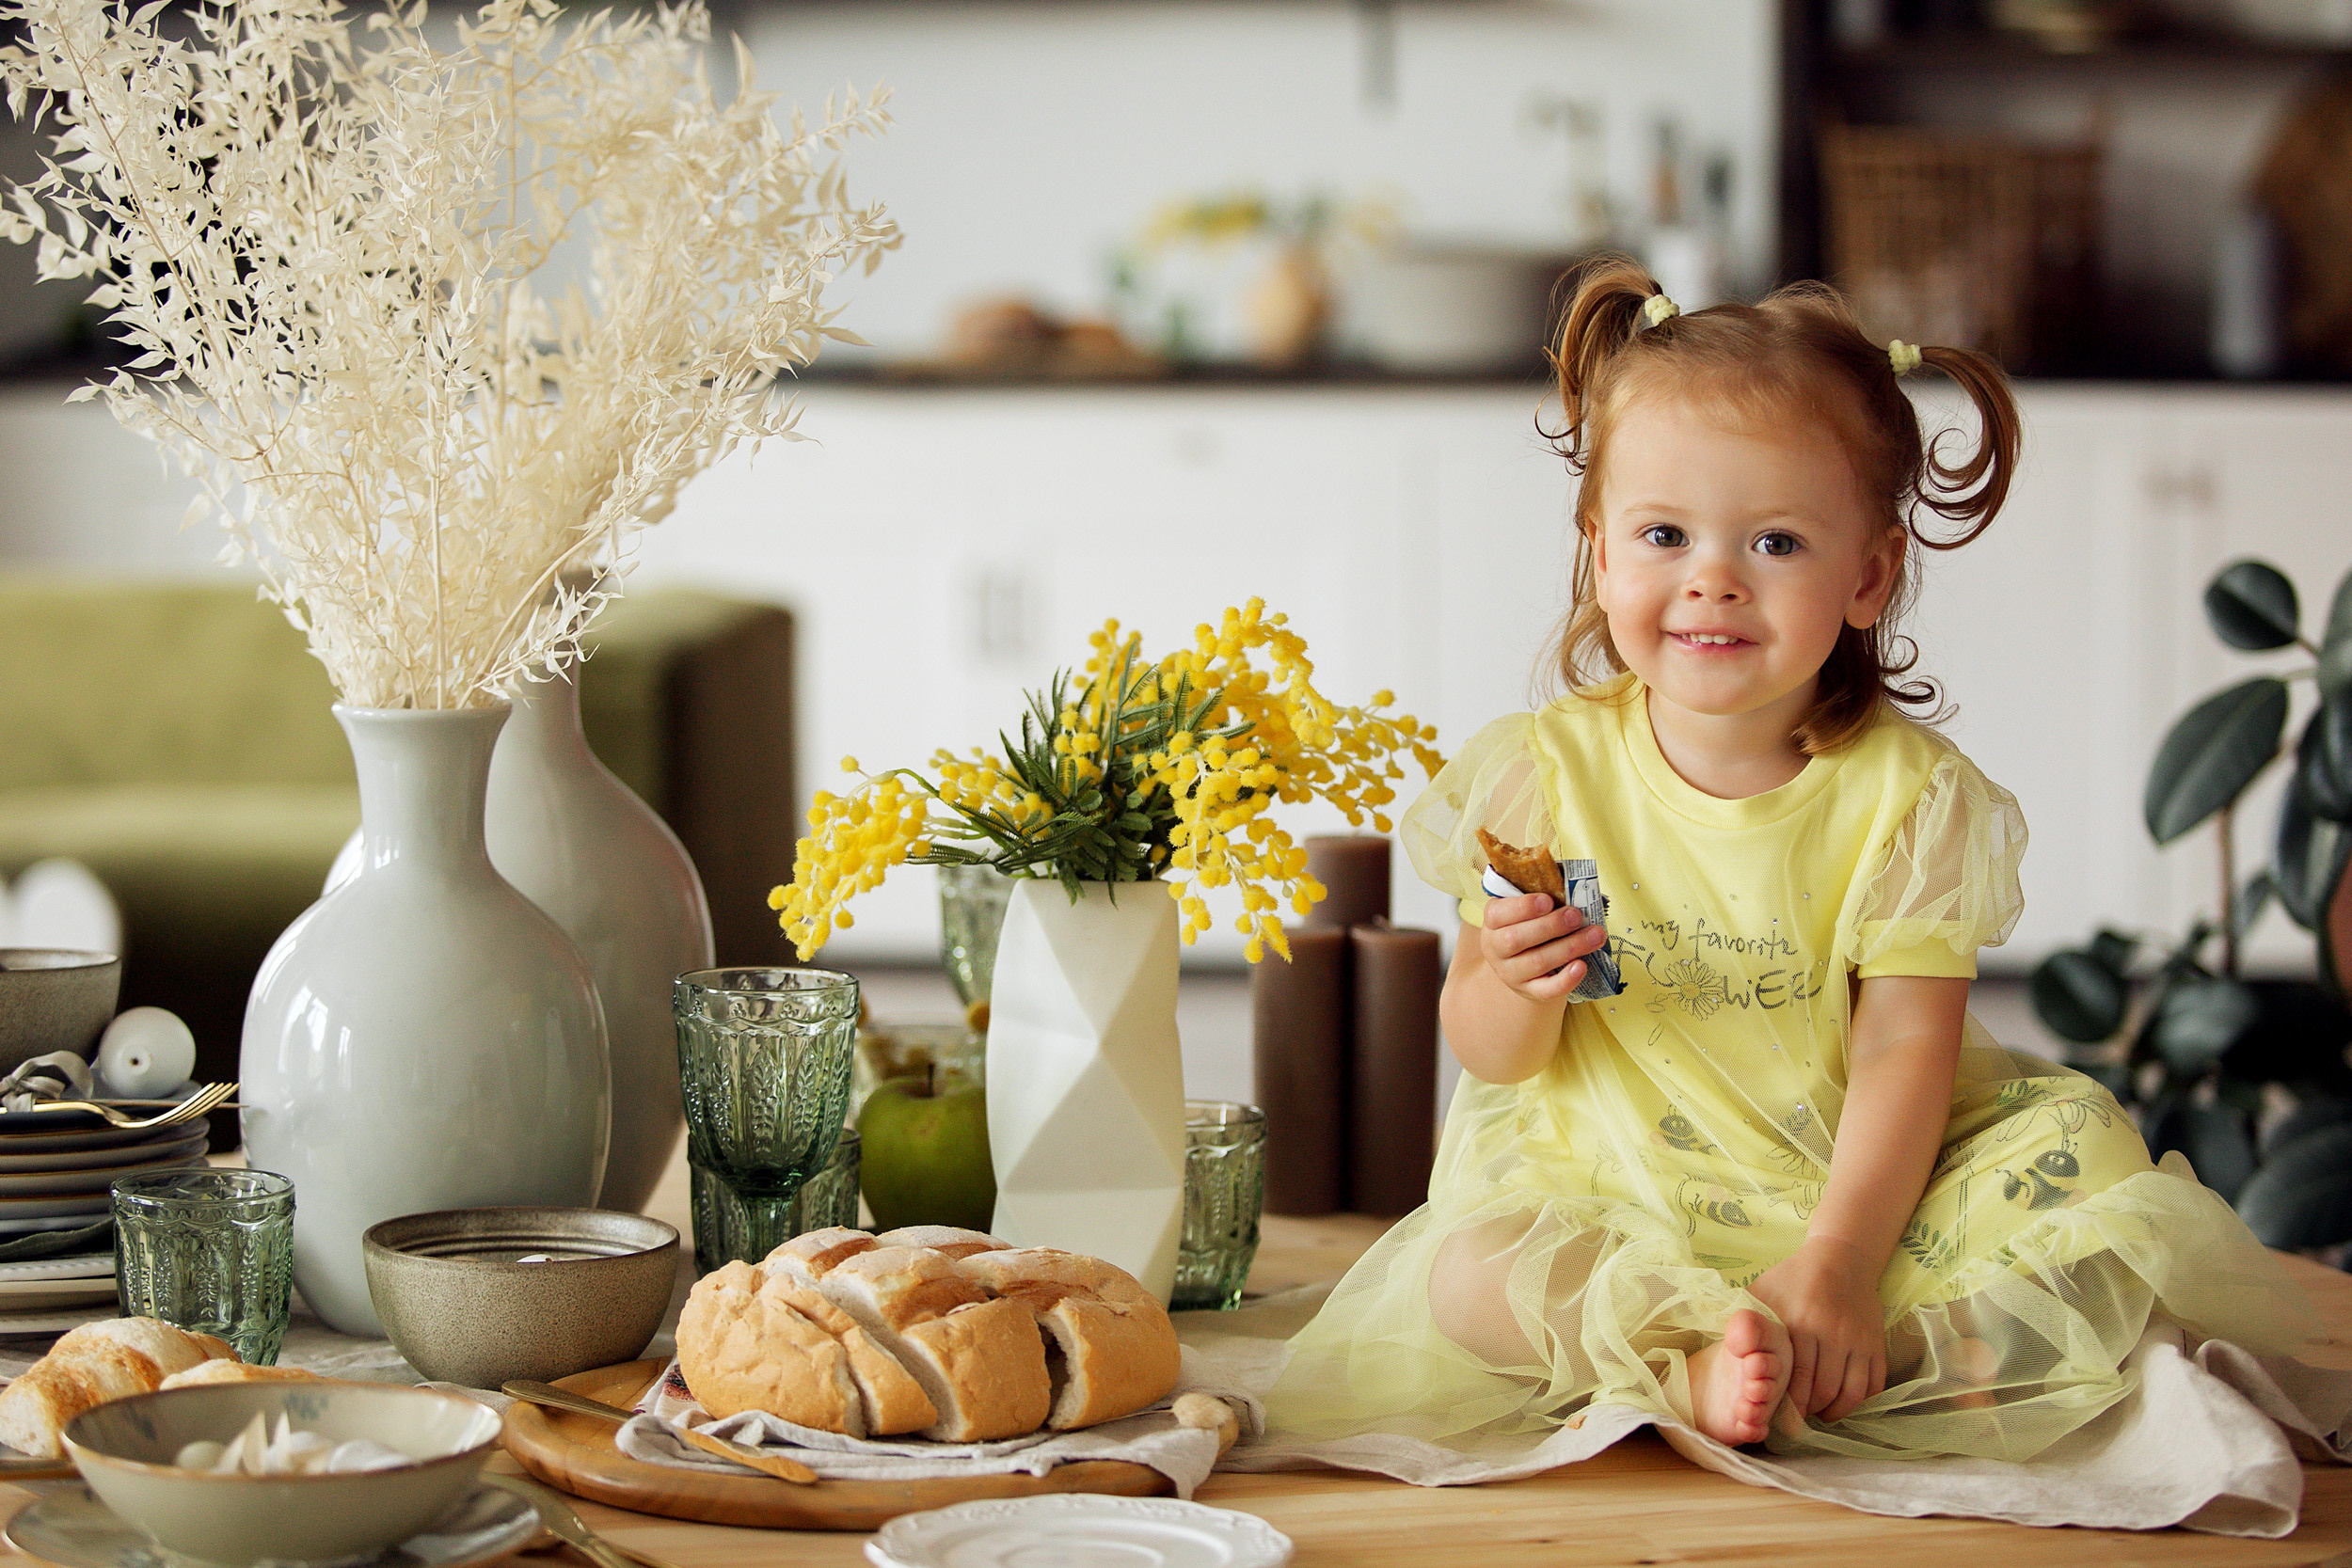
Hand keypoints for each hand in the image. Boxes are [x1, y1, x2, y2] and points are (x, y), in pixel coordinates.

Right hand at [1476, 892, 1609, 1005]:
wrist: (1521, 966)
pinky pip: (1546, 990)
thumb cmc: (1529, 927)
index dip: (1523, 907)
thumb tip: (1569, 881)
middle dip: (1551, 925)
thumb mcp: (1524, 910)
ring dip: (1570, 946)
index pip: (1498, 913)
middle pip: (1517, 939)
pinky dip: (1565, 980)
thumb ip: (1540, 896)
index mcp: (1493, 922)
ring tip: (1596, 935)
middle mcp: (1497, 949)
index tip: (1548, 900)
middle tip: (1577, 916)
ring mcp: (1511, 973)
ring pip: (1538, 961)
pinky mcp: (1530, 991)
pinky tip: (1582, 966)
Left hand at [1747, 1236, 1885, 1422]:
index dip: (1788, 1404)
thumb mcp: (1762, 1291)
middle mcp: (1833, 1334)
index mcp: (1801, 1323)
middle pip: (1823, 1391)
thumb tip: (1725, 1352)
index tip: (1777, 1415)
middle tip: (1795, 1420)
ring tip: (1818, 1412)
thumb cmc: (1793, 1279)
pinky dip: (1858, 1401)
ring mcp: (1859, 1340)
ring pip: (1850, 1393)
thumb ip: (1745, 1321)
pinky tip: (1841, 1400)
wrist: (1840, 1258)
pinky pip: (1873, 1385)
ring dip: (1833, 1411)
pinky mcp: (1877, 1344)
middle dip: (1808, 1412)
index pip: (1797, 1378)